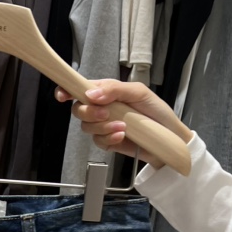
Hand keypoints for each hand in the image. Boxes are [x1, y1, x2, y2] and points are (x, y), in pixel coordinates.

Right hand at [55, 79, 192, 168]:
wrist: (169, 137)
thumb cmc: (156, 111)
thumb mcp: (139, 92)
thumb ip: (115, 89)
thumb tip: (91, 94)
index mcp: (104, 92)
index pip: (79, 89)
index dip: (67, 91)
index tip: (63, 96)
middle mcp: (100, 108)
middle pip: (78, 110)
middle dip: (89, 112)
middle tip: (106, 113)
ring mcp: (102, 126)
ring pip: (86, 127)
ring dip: (102, 127)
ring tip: (122, 126)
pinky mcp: (107, 142)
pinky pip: (98, 141)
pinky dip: (109, 138)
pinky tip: (122, 135)